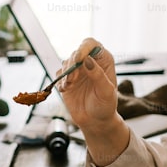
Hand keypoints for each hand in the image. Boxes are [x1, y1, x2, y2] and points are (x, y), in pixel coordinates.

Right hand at [58, 38, 129, 164]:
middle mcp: (90, 62)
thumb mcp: (106, 91)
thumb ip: (98, 75)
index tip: (79, 59)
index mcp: (103, 60)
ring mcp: (78, 71)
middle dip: (72, 65)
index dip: (84, 48)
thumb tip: (87, 60)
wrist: (95, 121)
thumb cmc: (105, 106)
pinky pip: (59, 75)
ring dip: (66, 74)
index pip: (92, 45)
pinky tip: (66, 90)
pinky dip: (61, 82)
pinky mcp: (67, 80)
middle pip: (76, 52)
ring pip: (66, 62)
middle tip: (72, 79)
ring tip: (70, 86)